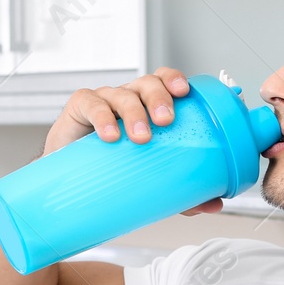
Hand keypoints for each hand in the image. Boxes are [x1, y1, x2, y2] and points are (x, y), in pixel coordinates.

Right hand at [42, 66, 222, 216]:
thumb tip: (212, 204)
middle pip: (148, 84)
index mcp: (148, 107)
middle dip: (159, 98)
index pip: (164, 81)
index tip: (184, 92)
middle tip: (166, 121)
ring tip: (141, 137)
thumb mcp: (149, 178)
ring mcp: (104, 102)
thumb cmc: (113, 169)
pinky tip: (110, 135)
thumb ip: (181, 191)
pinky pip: (92, 104)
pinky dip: (102, 117)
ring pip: (123, 94)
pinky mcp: (80, 109)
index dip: (174, 80)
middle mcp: (129, 99)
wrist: (71, 181)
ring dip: (134, 112)